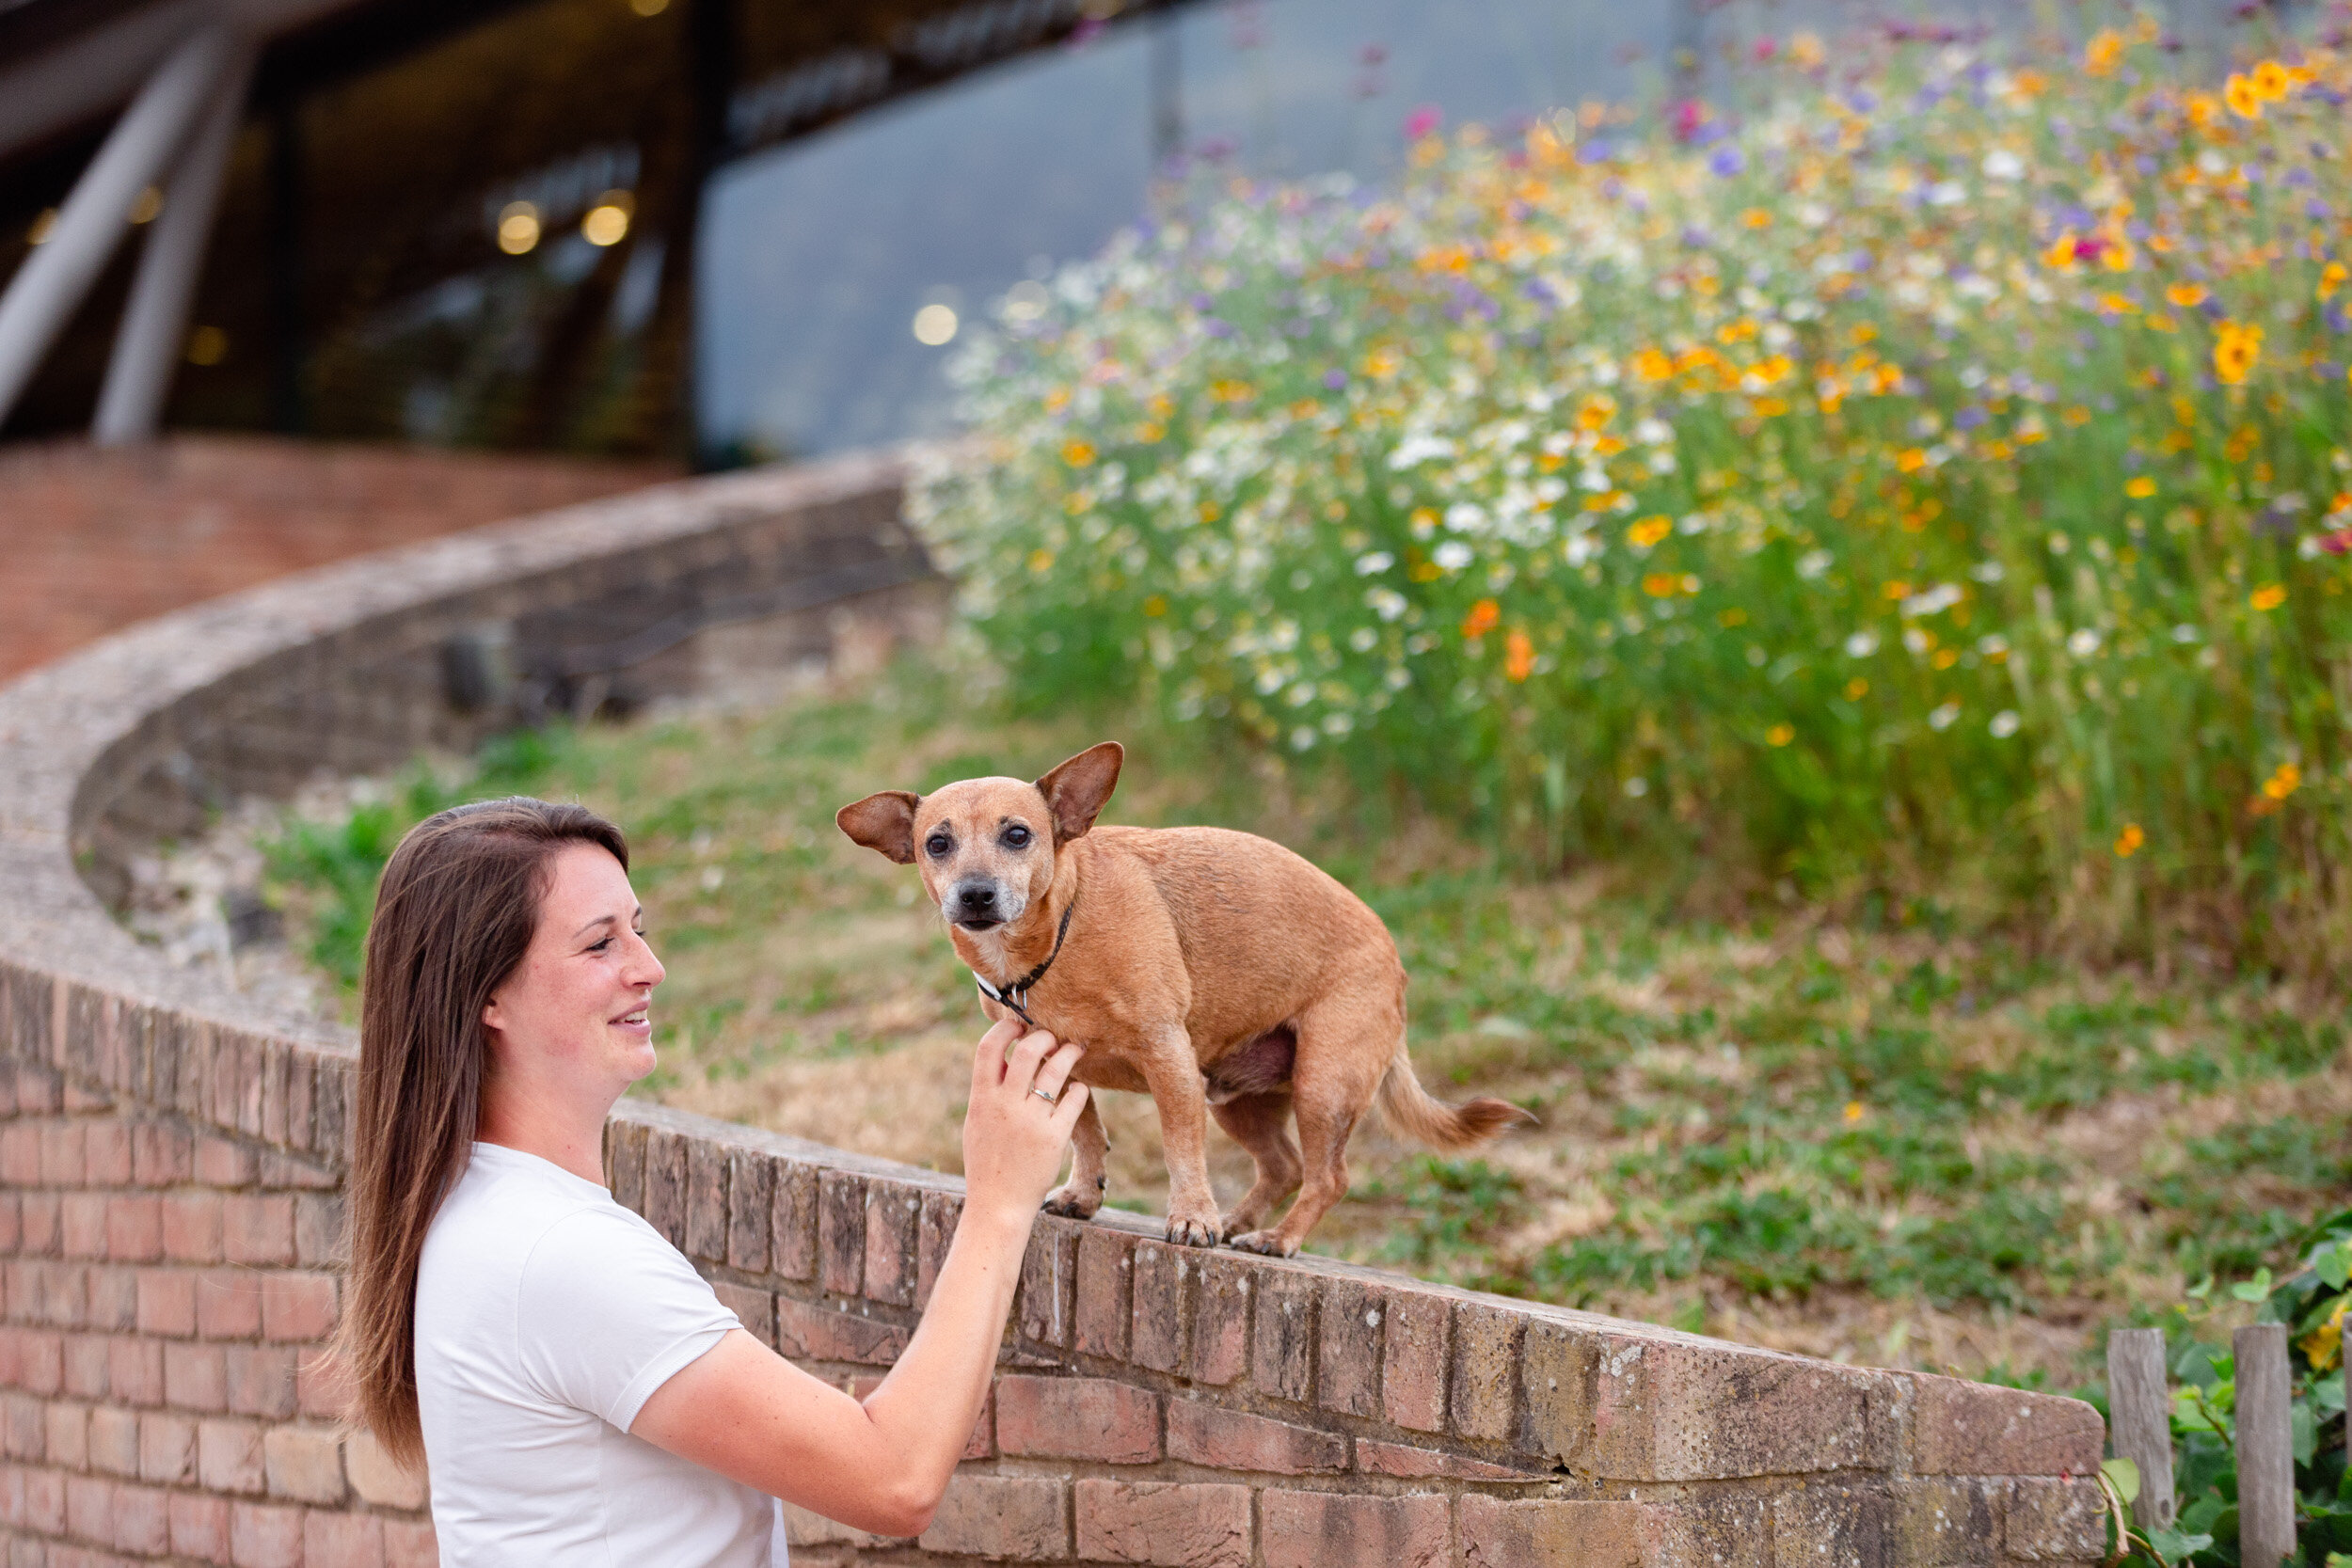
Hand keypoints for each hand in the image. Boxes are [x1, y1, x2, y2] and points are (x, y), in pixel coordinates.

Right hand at [962, 1019, 1087, 1226]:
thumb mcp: (977, 1122)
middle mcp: (1006, 1106)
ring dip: (1068, 1054)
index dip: (1005, 1029)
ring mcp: (1031, 1121)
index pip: (988, 1048)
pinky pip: (1074, 1100)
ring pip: (1056, 1070)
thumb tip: (1005, 1057)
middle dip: (1044, 1036)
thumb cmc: (986, 1161)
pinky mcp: (1054, 1137)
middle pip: (1027, 1050)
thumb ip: (989, 1090)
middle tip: (1053, 1038)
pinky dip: (1079, 1089)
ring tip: (1075, 1051)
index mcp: (981, 1100)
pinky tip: (1078, 1089)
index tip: (1018, 1025)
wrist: (997, 1204)